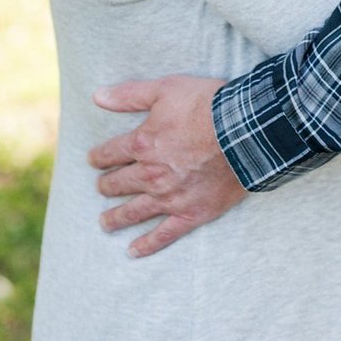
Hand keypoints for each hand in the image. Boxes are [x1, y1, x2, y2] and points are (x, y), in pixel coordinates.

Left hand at [88, 75, 247, 256]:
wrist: (246, 131)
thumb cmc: (206, 105)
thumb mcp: (165, 89)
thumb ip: (129, 95)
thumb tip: (97, 96)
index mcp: (142, 144)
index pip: (111, 153)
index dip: (99, 156)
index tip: (94, 160)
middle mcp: (151, 175)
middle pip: (119, 184)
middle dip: (106, 185)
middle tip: (101, 188)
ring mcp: (170, 197)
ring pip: (134, 212)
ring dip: (116, 218)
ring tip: (105, 223)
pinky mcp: (191, 213)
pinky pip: (163, 234)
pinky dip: (147, 244)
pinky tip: (133, 251)